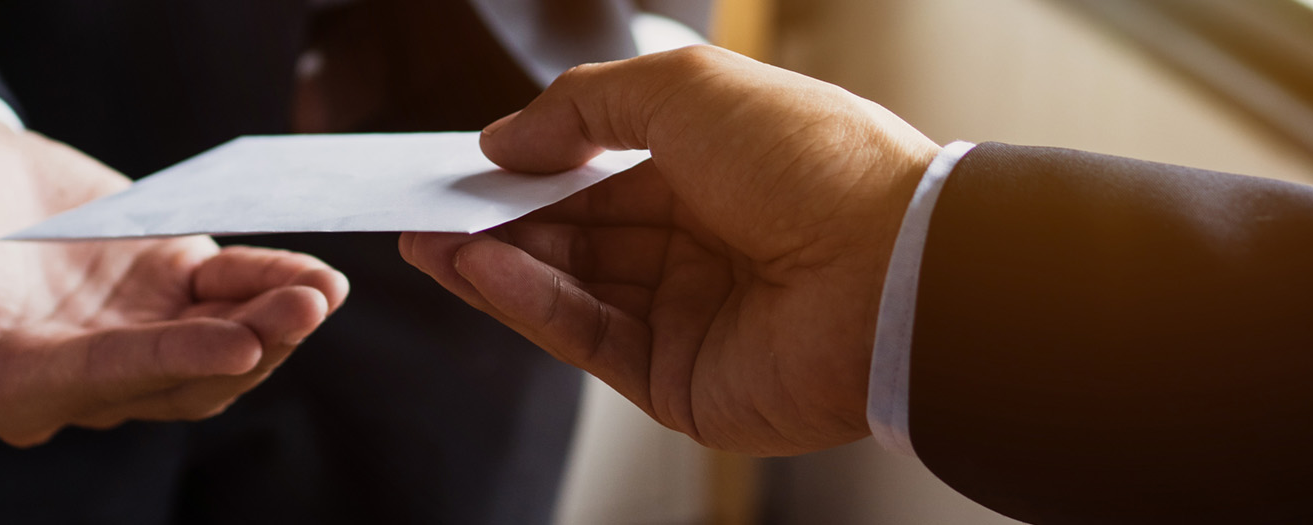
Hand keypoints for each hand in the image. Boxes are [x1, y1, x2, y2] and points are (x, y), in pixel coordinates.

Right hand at [0, 115, 348, 446]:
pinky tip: (315, 276)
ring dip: (275, 324)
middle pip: (182, 380)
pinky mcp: (168, 290)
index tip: (238, 344)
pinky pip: (229, 297)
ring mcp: (136, 336)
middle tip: (305, 311)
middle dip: (249, 348)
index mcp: (17, 383)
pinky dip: (270, 285)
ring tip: (323, 293)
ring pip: (220, 349)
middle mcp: (85, 377)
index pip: (107, 377)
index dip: (173, 363)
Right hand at [400, 46, 939, 454]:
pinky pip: (587, 338)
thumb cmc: (813, 162)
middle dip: (500, 221)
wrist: (889, 269)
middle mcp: (706, 248)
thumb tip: (507, 138)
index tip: (465, 165)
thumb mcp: (686, 90)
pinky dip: (529, 301)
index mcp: (720, 175)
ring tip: (432, 239)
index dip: (534, 169)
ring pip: (572, 289)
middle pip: (579, 236)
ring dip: (498, 262)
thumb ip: (583, 107)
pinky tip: (481, 265)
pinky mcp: (679, 384)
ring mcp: (691, 319)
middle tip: (423, 208)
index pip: (605, 175)